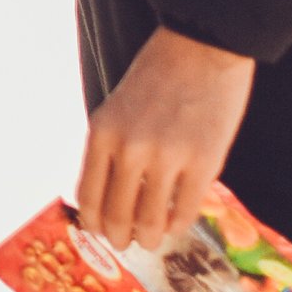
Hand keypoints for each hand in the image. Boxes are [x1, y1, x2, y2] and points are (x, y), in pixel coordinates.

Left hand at [76, 28, 255, 252]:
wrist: (201, 48)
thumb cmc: (157, 77)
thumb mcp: (117, 109)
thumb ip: (110, 149)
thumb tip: (106, 199)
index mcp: (102, 132)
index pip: (88, 197)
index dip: (93, 224)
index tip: (99, 232)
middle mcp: (130, 148)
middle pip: (117, 216)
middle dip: (120, 238)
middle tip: (127, 243)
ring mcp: (167, 157)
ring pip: (151, 221)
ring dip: (150, 238)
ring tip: (152, 239)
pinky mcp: (204, 162)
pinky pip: (185, 211)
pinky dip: (178, 225)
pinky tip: (177, 223)